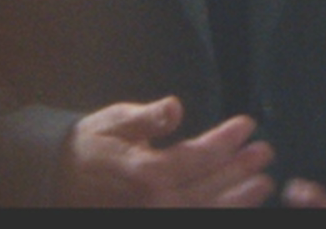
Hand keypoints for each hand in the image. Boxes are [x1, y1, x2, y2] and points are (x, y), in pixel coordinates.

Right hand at [56, 96, 274, 206]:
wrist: (61, 179)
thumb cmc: (91, 147)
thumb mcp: (114, 122)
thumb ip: (146, 118)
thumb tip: (174, 107)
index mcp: (146, 172)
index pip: (198, 155)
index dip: (226, 140)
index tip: (247, 125)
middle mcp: (157, 201)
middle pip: (211, 186)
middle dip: (241, 169)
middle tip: (265, 153)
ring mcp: (158, 216)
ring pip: (209, 209)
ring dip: (239, 196)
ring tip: (262, 182)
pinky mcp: (158, 221)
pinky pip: (197, 218)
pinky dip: (220, 211)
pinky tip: (237, 202)